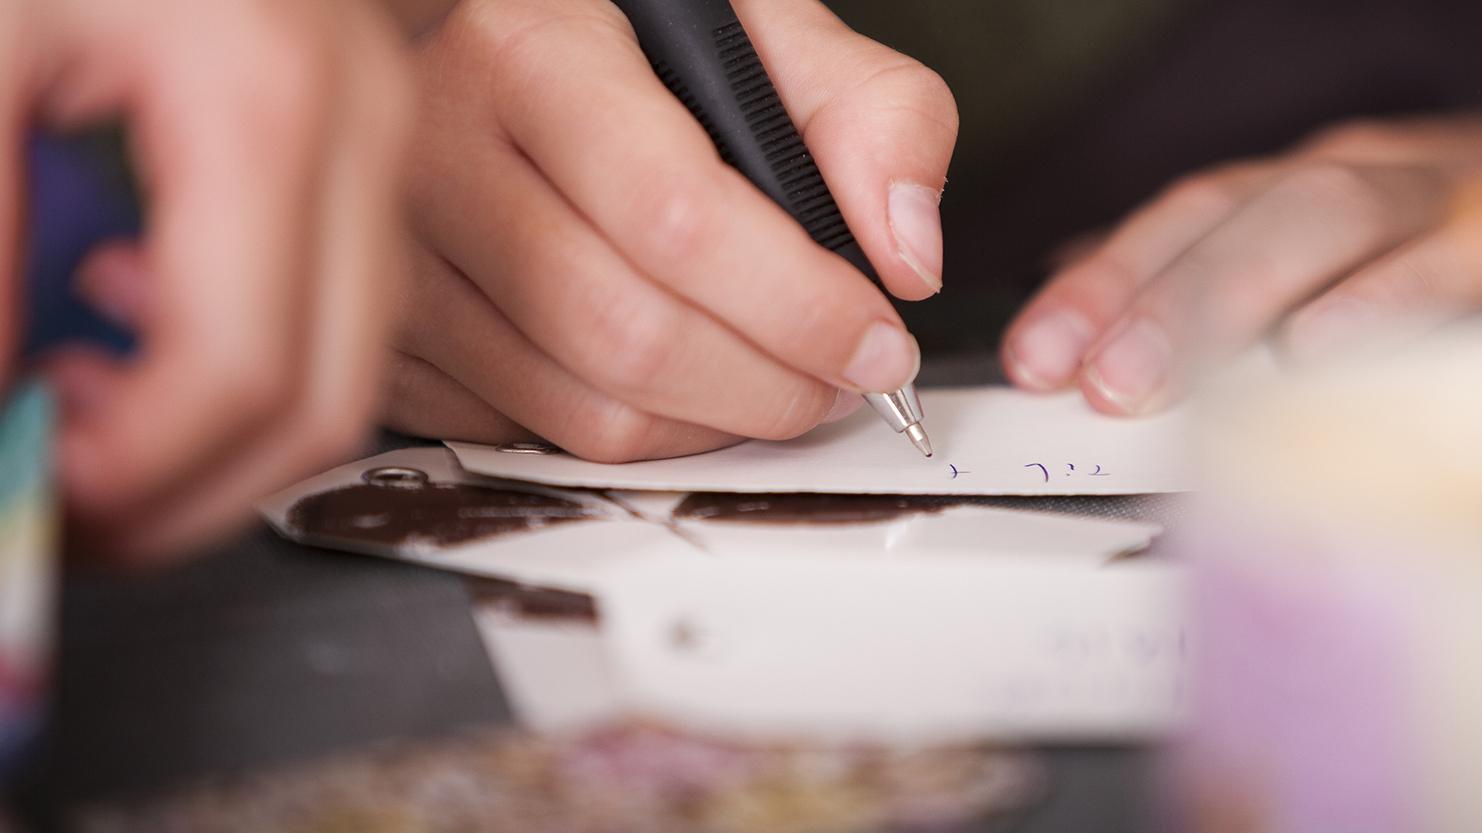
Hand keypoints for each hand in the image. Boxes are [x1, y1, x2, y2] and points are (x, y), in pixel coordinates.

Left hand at [2, 0, 411, 560]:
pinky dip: (243, 347)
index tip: (37, 496)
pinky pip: (338, 296)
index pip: (243, 364)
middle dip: (189, 489)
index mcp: (269, 98)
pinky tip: (135, 308)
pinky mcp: (355, 132)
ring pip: (348, 363)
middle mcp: (360, 125)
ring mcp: (375, 131)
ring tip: (86, 406)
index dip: (133, 471)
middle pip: (326, 396)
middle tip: (70, 503)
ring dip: (217, 427)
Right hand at [386, 0, 957, 461]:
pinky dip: (638, 437)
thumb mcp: (762, 27)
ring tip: (775, 383)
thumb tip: (904, 253)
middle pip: (628, 336)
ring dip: (717, 425)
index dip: (798, 304)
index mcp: (530, 53)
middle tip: (841, 378)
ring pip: (584, 411)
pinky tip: (680, 387)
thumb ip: (869, 111)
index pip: (676, 217)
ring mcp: (402, 262)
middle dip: (772, 386)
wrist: (501, 51)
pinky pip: (537, 437)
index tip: (875, 339)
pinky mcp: (397, 343)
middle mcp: (437, 157)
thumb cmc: (636, 44)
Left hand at [1002, 115, 1481, 413]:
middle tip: (1092, 383)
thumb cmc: (1409, 258)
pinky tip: (1311, 350)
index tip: (1032, 360)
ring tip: (1150, 376)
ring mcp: (1430, 204)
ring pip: (1318, 216)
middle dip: (1144, 296)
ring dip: (1219, 297)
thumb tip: (1076, 297)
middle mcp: (1352, 182)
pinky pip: (1442, 260)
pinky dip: (1374, 301)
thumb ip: (1199, 280)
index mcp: (1294, 193)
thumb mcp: (1300, 263)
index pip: (1181, 221)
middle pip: (1231, 213)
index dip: (1098, 284)